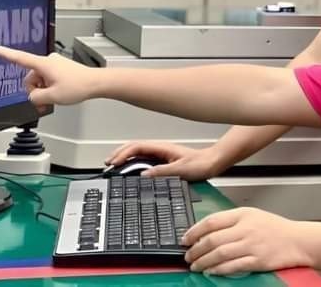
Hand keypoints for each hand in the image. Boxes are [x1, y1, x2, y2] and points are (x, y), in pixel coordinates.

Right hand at [0, 44, 101, 106]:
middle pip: (30, 78)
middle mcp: (48, 61)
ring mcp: (54, 64)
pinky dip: (49, 88)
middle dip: (35, 90)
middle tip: (46, 101)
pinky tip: (58, 95)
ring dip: (43, 91)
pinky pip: (47, 79)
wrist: (96, 83)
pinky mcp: (60, 68)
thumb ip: (35, 97)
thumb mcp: (52, 97)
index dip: (4, 53)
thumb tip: (33, 95)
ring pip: (39, 80)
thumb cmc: (78, 86)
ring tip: (55, 98)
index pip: (19, 58)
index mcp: (43, 64)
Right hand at [106, 140, 224, 180]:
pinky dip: (133, 162)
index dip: (123, 153)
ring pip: (138, 152)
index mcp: (162, 148)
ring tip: (114, 165)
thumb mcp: (180, 170)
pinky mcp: (163, 160)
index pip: (137, 146)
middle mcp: (159, 149)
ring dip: (125, 157)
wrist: (212, 163)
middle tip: (108, 163)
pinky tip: (129, 169)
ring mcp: (161, 154)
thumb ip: (162, 172)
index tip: (113, 162)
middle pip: (134, 147)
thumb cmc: (200, 164)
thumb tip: (143, 175)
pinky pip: (144, 159)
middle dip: (119, 153)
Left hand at [183, 207, 311, 275]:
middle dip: (195, 250)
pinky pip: (233, 266)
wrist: (298, 240)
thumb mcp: (254, 216)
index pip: (212, 221)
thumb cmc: (276, 228)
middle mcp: (246, 228)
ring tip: (195, 266)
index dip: (194, 231)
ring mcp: (252, 245)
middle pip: (213, 239)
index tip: (185, 239)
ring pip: (220, 254)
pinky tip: (211, 272)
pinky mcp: (258, 260)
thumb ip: (232, 221)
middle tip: (188, 256)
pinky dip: (219, 270)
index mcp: (243, 214)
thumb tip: (207, 231)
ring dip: (203, 262)